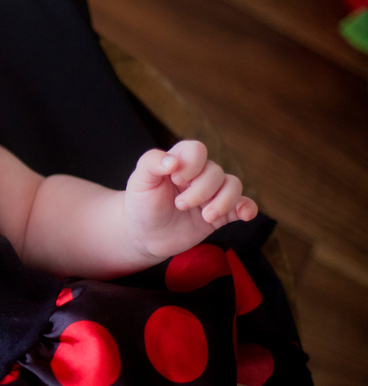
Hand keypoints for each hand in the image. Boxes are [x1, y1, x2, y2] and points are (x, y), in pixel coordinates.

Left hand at [125, 141, 257, 259]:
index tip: (175, 179)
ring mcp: (211, 195)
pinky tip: (245, 215)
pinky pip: (243, 205)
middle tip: (179, 205)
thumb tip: (173, 161)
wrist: (143, 236)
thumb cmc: (140, 204)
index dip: (192, 163)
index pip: (197, 149)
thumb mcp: (138, 182)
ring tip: (205, 217)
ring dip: (224, 201)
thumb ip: (151, 163)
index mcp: (180, 162)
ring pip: (233, 186)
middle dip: (200, 191)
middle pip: (215, 172)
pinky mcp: (220, 214)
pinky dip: (248, 208)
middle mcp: (199, 175)